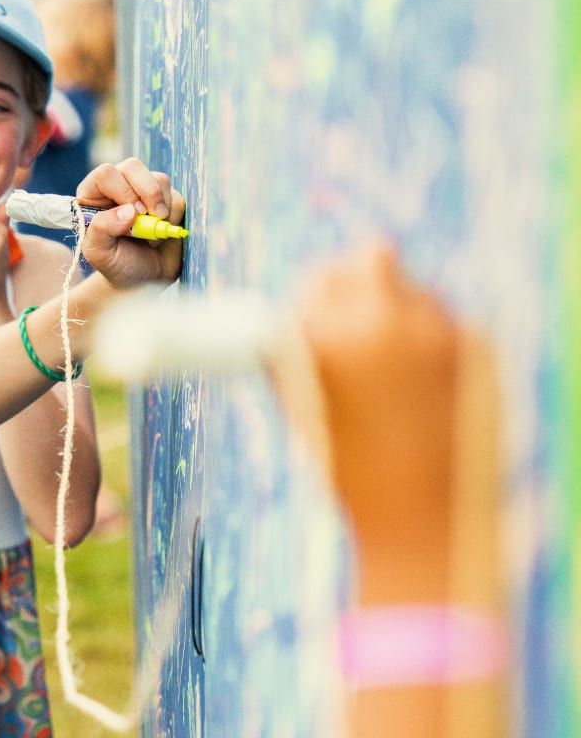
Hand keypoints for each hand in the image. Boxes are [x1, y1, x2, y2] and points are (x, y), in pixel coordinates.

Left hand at [75, 158, 185, 288]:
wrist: (143, 280)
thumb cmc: (116, 265)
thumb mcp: (99, 253)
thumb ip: (102, 229)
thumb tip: (128, 211)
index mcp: (94, 195)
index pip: (105, 174)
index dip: (122, 190)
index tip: (133, 215)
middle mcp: (119, 187)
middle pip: (133, 166)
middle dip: (147, 191)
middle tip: (151, 217)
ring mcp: (144, 192)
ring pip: (159, 179)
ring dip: (161, 208)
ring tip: (152, 235)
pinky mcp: (167, 200)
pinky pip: (176, 196)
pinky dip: (174, 216)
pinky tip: (163, 233)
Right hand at [295, 245, 463, 598]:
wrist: (417, 515)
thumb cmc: (344, 460)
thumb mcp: (298, 394)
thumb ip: (292, 337)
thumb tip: (294, 300)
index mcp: (328, 334)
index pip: (319, 277)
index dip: (317, 294)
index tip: (319, 312)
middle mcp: (384, 322)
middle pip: (375, 257)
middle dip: (363, 279)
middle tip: (359, 313)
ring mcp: (438, 332)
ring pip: (418, 288)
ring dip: (402, 310)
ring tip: (393, 367)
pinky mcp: (479, 350)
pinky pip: (448, 323)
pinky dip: (434, 342)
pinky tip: (423, 384)